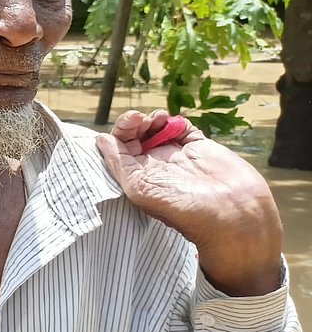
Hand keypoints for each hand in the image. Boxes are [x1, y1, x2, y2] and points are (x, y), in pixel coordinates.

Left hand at [96, 110, 282, 295]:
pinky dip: (174, 120)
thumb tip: (101, 139)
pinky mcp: (199, 148)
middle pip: (136, 137)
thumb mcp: (140, 188)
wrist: (231, 213)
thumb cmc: (183, 208)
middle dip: (134, 123)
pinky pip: (182, 129)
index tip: (130, 122)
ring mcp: (178, 156)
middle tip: (141, 118)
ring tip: (158, 119)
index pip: (119, 149)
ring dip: (153, 119)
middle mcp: (156, 167)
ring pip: (157, 130)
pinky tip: (172, 121)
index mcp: (138, 178)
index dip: (121, 132)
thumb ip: (119, 163)